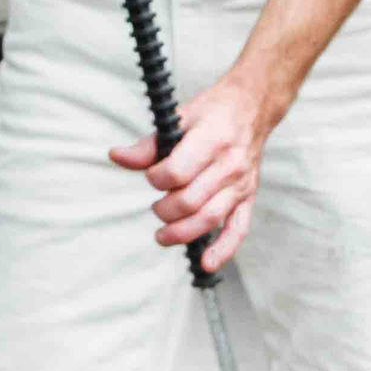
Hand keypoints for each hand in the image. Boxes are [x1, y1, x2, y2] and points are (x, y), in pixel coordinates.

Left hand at [110, 77, 265, 271]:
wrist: (252, 107)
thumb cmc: (214, 111)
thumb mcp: (180, 116)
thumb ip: (149, 144)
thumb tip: (118, 157)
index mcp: (212, 139)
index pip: (176, 173)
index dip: (156, 179)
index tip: (152, 177)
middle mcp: (230, 164)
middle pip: (190, 201)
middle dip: (164, 209)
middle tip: (156, 206)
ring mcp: (241, 184)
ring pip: (209, 218)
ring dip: (181, 232)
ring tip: (162, 236)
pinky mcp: (248, 197)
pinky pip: (238, 229)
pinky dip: (223, 250)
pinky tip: (206, 263)